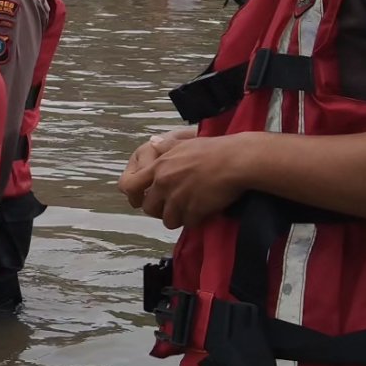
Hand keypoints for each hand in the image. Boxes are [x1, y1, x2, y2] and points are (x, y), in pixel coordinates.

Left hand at [126, 133, 254, 228]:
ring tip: (190, 211)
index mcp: (159, 167)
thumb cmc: (213, 149)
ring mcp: (178, 198)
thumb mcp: (184, 144)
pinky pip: (188, 223)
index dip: (133, 196)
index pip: (128, 186)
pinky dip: (195, 221)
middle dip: (159, 210)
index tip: (142, 199)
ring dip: (178, 218)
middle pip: (149, 208)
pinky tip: (203, 213)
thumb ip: (165, 147)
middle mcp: (164, 183)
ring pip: (168, 220)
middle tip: (172, 207)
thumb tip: (152, 142)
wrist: (236, 160)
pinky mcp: (194, 210)